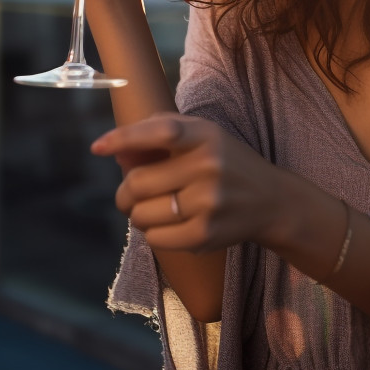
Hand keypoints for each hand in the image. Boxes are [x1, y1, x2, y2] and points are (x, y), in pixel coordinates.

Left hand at [91, 113, 277, 252]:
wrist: (271, 200)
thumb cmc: (227, 163)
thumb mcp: (203, 137)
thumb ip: (160, 133)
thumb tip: (115, 151)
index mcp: (207, 136)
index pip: (161, 131)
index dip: (125, 137)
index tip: (98, 146)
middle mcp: (209, 166)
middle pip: (137, 182)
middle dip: (126, 191)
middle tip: (136, 193)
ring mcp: (208, 202)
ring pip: (141, 214)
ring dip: (140, 214)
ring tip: (161, 209)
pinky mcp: (205, 233)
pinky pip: (154, 239)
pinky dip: (155, 234)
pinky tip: (174, 225)